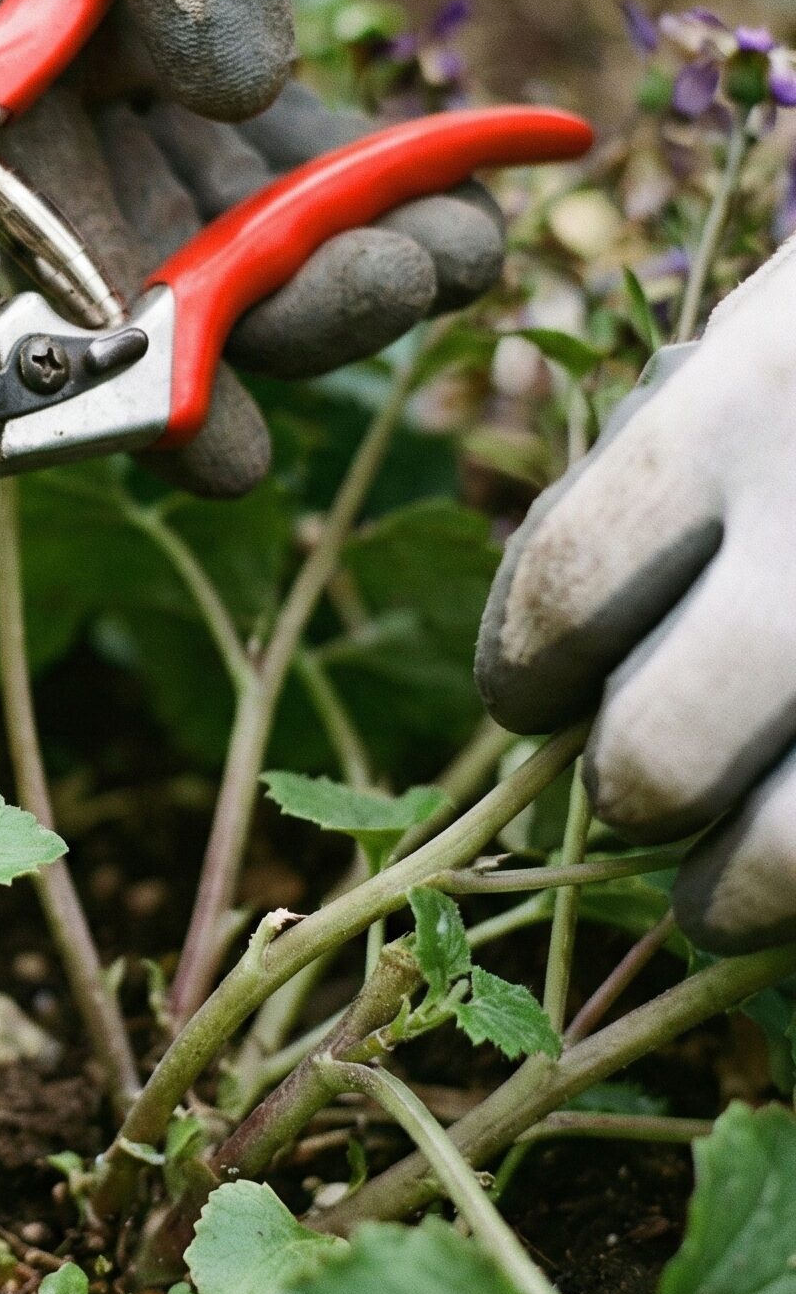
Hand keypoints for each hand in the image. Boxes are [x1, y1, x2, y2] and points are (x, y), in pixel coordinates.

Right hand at [0, 0, 488, 491]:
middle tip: (406, 296)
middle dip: (257, 303)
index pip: (7, 221)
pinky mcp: (170, 39)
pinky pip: (246, 153)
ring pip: (190, 220)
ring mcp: (90, 64)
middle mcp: (11, 69)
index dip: (93, 349)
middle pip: (110, 250)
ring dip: (319, 257)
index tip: (208, 443)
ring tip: (460, 252)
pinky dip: (335, 188)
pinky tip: (438, 199)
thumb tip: (225, 85)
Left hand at [477, 249, 795, 951]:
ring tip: (724, 895)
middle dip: (634, 790)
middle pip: (654, 755)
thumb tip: (558, 651)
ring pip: (790, 859)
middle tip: (645, 789)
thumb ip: (677, 465)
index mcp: (761, 398)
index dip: (524, 669)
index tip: (532, 701)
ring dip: (737, 895)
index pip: (569, 590)